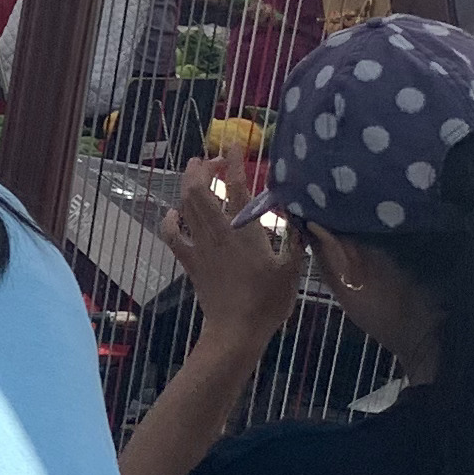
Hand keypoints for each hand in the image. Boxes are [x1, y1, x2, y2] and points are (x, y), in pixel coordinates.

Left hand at [164, 156, 301, 344]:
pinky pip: (172, 236)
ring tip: (193, 171)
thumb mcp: (292, 269)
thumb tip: (303, 215)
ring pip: (185, 206)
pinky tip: (173, 213)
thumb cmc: (267, 301)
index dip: (233, 160)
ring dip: (187, 185)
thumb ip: (297, 239)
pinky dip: (170, 220)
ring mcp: (200, 246)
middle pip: (199, 189)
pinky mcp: (190, 261)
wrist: (236, 331)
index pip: (236, 185)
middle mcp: (218, 232)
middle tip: (210, 158)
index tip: (234, 144)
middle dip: (201, 167)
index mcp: (245, 230)